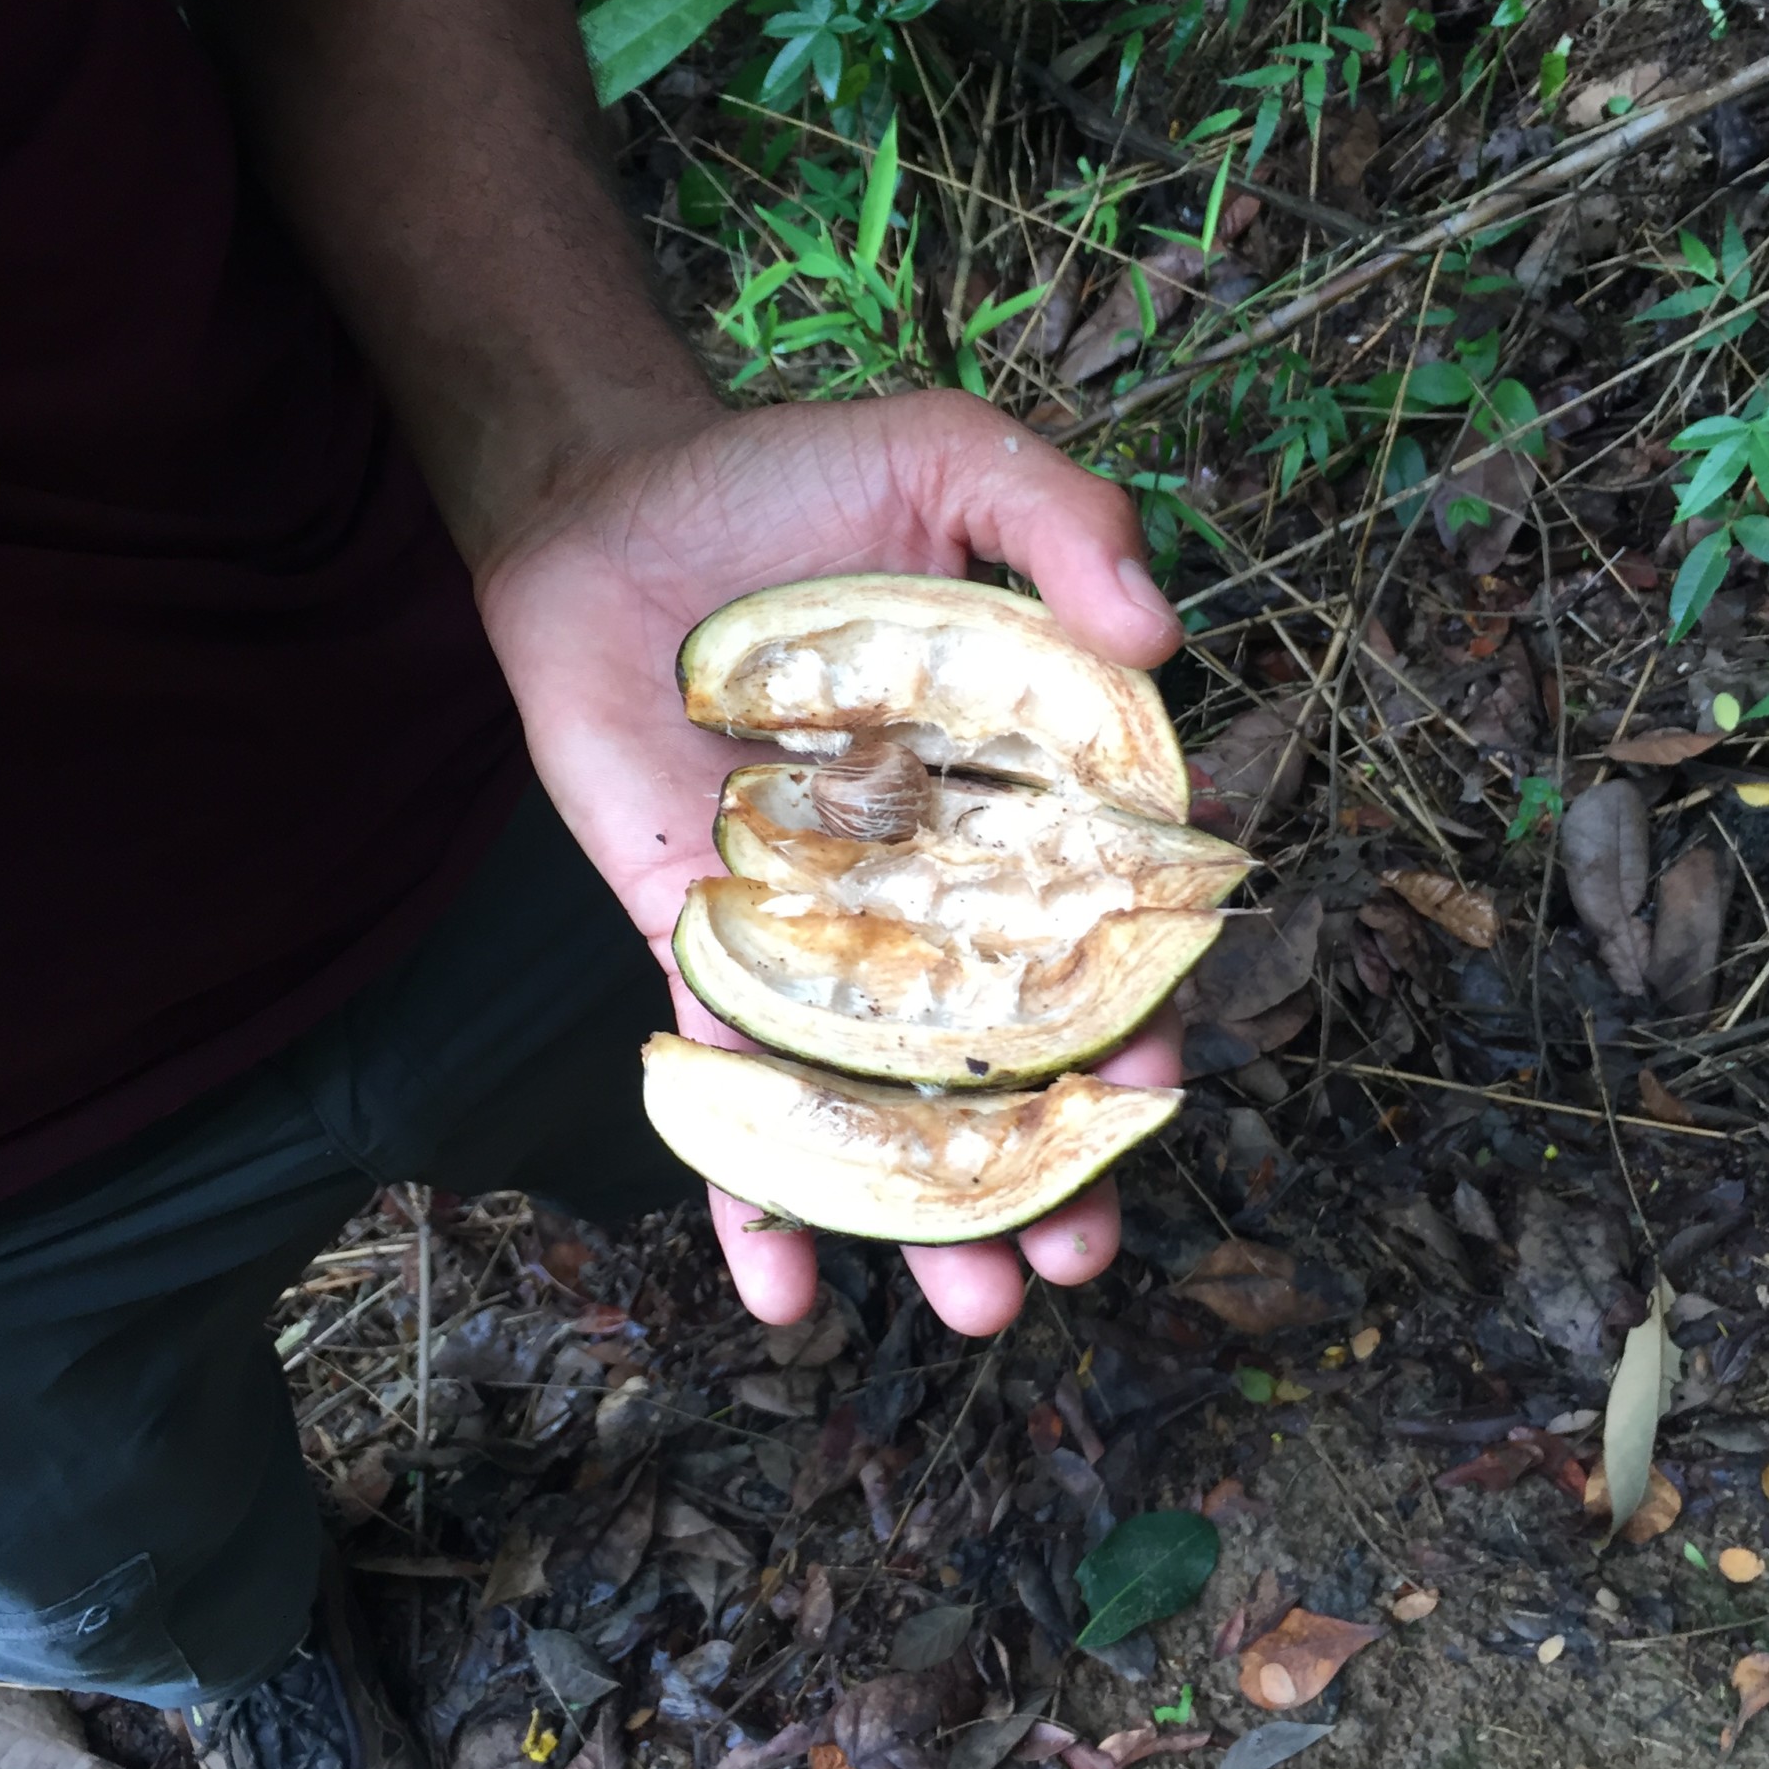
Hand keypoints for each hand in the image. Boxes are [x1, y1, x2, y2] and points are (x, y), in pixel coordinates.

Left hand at [477, 387, 1185, 1338]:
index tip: (1152, 1090)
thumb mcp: (944, 459)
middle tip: (1080, 1255)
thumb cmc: (790, 481)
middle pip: (1003, 1052)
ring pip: (883, 1099)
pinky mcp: (700, 948)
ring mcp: (815, 931)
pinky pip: (732, 1079)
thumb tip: (1159, 635)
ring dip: (929, 1216)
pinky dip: (750, 1188)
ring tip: (986, 1309)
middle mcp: (928, 882)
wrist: (609, 508)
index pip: (1095, 927)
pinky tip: (780, 1291)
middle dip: (1051, 1164)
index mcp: (1018, 793)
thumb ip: (1056, 520)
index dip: (1132, 1015)